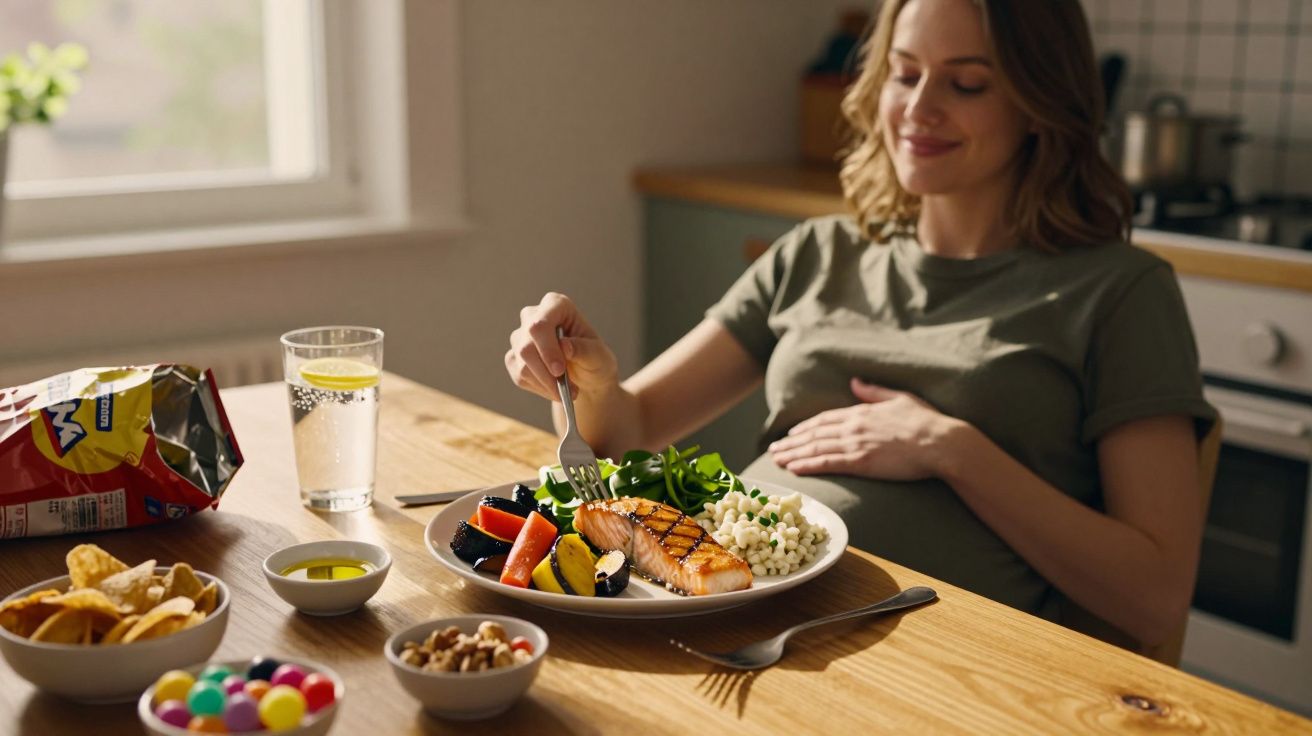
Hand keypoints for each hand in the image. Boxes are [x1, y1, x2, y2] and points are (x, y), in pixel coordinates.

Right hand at [505, 292, 618, 401]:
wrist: (586, 376)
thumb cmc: (594, 359)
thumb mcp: (599, 356)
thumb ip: (584, 349)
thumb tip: (564, 346)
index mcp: (556, 305)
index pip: (540, 324)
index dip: (547, 349)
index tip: (559, 370)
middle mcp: (533, 316)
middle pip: (527, 347)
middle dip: (546, 374)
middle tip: (566, 390)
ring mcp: (520, 336)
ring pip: (522, 364)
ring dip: (546, 384)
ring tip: (567, 391)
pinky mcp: (514, 357)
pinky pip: (520, 376)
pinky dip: (539, 388)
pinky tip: (553, 388)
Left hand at [768, 378, 966, 480]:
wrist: (941, 442)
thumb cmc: (927, 421)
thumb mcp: (899, 398)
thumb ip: (874, 391)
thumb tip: (855, 381)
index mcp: (862, 411)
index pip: (825, 419)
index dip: (805, 427)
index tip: (791, 433)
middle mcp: (854, 426)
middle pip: (814, 434)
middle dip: (791, 442)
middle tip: (773, 449)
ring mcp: (855, 443)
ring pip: (815, 448)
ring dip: (792, 454)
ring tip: (776, 459)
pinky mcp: (861, 461)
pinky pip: (827, 463)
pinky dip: (807, 464)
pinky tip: (793, 468)